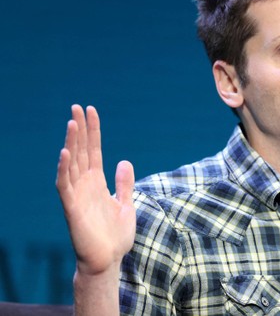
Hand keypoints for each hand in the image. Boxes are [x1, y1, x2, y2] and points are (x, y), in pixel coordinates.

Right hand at [56, 105, 135, 275]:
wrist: (108, 261)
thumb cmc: (115, 236)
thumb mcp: (126, 203)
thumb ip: (124, 183)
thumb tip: (124, 161)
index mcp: (98, 182)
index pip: (94, 150)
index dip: (93, 131)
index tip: (91, 111)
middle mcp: (86, 185)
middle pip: (82, 152)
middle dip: (80, 130)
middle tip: (77, 107)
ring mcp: (78, 195)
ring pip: (72, 164)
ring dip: (72, 143)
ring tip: (72, 123)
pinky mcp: (72, 209)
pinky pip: (65, 186)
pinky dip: (64, 169)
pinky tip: (65, 153)